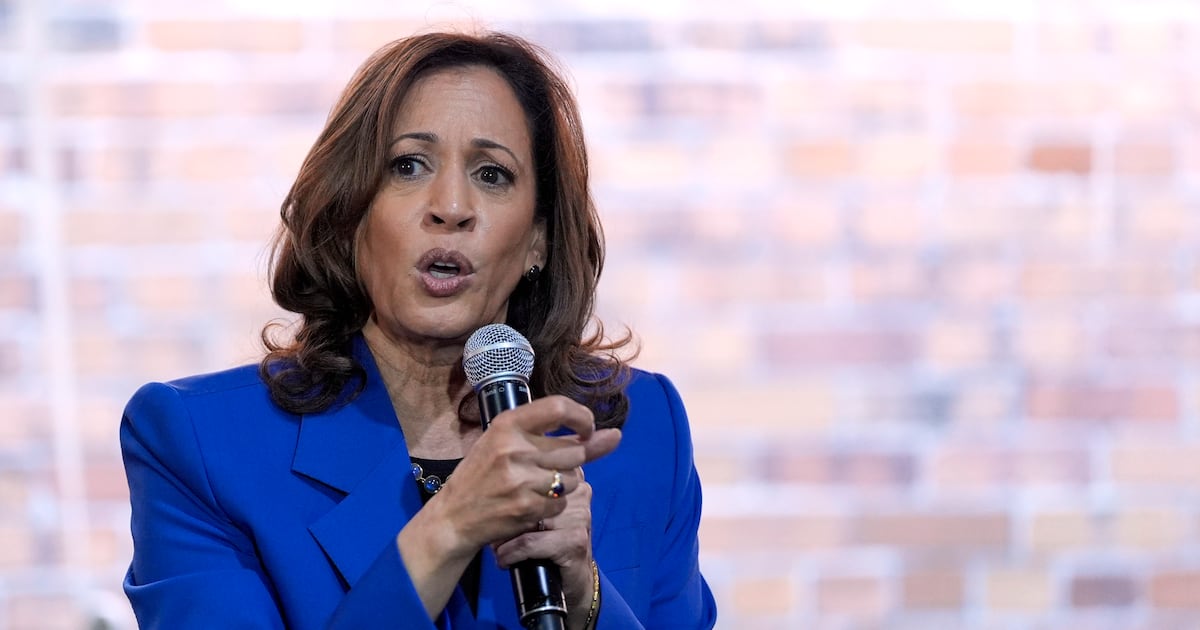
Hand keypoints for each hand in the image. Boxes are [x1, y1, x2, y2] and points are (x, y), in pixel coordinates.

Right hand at [428, 396, 620, 554]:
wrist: (454, 516)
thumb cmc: (483, 474)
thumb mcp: (507, 444)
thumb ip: (561, 438)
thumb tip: (615, 435)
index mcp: (507, 424)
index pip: (559, 407)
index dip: (583, 417)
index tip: (588, 429)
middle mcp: (514, 448)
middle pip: (574, 450)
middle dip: (572, 461)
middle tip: (548, 469)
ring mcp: (520, 479)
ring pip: (572, 479)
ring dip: (563, 485)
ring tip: (536, 486)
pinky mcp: (526, 507)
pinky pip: (561, 504)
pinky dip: (553, 506)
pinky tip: (532, 504)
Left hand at [493, 466, 604, 629]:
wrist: (573, 577)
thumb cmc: (549, 538)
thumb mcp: (539, 508)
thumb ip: (526, 487)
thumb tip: (483, 481)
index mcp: (571, 476)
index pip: (534, 468)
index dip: (509, 488)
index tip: (493, 506)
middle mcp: (579, 490)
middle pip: (528, 493)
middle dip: (504, 513)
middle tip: (490, 531)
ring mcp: (580, 515)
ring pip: (527, 518)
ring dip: (504, 536)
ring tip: (496, 546)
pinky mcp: (574, 540)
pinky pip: (530, 542)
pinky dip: (510, 553)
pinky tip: (503, 560)